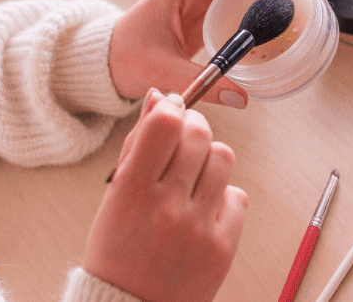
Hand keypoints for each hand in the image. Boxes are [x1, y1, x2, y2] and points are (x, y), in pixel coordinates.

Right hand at [84, 88, 248, 301]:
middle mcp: (167, 208)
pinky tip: (203, 210)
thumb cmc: (117, 253)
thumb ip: (138, 145)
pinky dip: (223, 196)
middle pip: (199, 135)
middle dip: (194, 128)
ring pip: (224, 158)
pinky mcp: (223, 246)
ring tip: (194, 176)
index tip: (173, 111)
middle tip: (185, 140)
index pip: (165, 124)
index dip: (173, 109)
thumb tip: (160, 98)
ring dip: (210, 158)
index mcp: (131, 193)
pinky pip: (237, 195)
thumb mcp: (114, 197)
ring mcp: (199, 228)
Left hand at [108, 0, 323, 105]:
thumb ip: (199, 83)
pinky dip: (265, 11)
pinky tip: (283, 25)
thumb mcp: (159, 70)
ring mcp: (203, 4)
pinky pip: (242, 8)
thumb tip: (242, 97)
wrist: (105, 63)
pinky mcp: (207, 20)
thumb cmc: (124, 58)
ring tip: (308, 3)